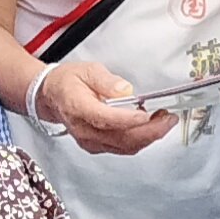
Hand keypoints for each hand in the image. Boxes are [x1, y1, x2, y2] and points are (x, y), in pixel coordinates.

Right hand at [34, 59, 175, 157]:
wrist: (51, 96)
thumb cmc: (67, 82)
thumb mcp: (87, 70)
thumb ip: (106, 80)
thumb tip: (124, 90)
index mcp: (78, 108)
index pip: (106, 119)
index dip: (129, 119)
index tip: (148, 114)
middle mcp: (84, 130)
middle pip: (121, 138)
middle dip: (150, 131)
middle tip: (168, 119)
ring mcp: (90, 141)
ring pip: (125, 146)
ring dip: (148, 136)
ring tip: (164, 121)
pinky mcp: (97, 146)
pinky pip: (123, 148)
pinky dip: (140, 140)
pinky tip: (149, 127)